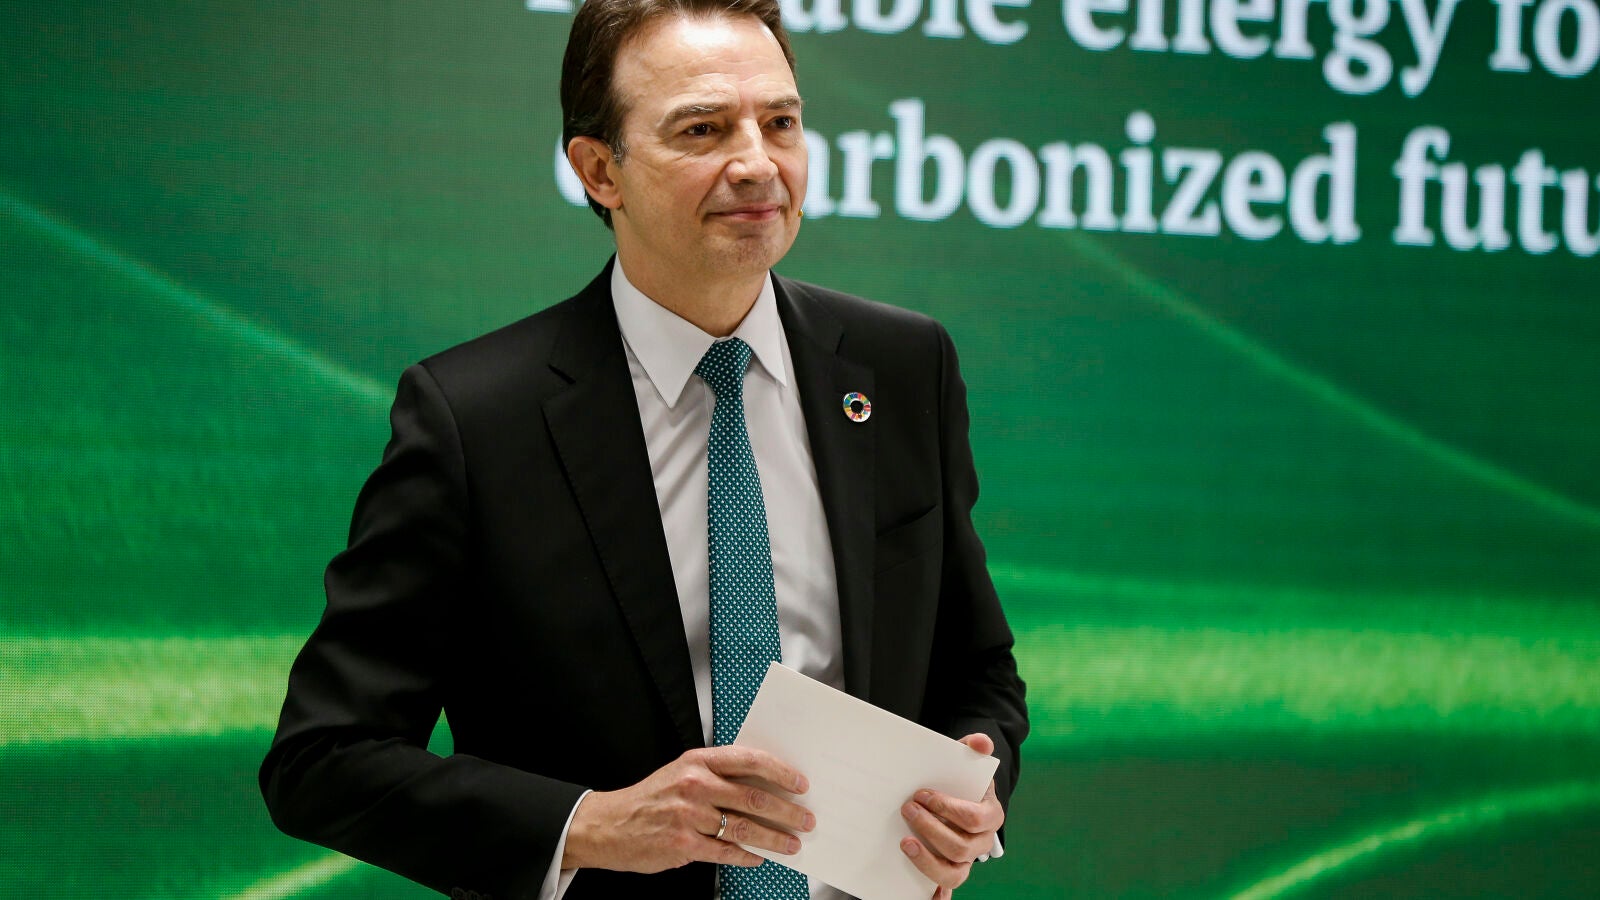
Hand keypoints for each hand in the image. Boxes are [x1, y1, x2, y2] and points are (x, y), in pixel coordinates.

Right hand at [562, 746, 814, 872]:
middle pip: (754, 797)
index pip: (749, 760)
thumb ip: (717, 776)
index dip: (780, 772)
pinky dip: (746, 856)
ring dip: (774, 838)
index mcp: (697, 761)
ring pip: (745, 828)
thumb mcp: (681, 773)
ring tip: (791, 843)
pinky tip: (758, 857)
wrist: (608, 825)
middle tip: (806, 819)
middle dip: (786, 811)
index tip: (800, 784)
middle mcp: (695, 785)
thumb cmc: (650, 798)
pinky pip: (726, 852)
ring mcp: (689, 816)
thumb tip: (763, 786)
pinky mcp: (683, 845)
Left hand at [900, 733, 1004, 898]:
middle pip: (960, 846)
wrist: (955, 797)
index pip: (973, 818)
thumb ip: (973, 749)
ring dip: (927, 859)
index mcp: (990, 815)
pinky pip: (946, 889)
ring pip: (953, 872)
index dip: (948, 808)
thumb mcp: (965, 762)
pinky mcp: (950, 871)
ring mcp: (966, 860)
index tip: (922, 795)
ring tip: (905, 842)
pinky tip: (924, 890)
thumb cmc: (959, 780)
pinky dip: (937, 894)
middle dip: (931, 829)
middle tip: (907, 809)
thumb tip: (982, 742)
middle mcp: (981, 842)